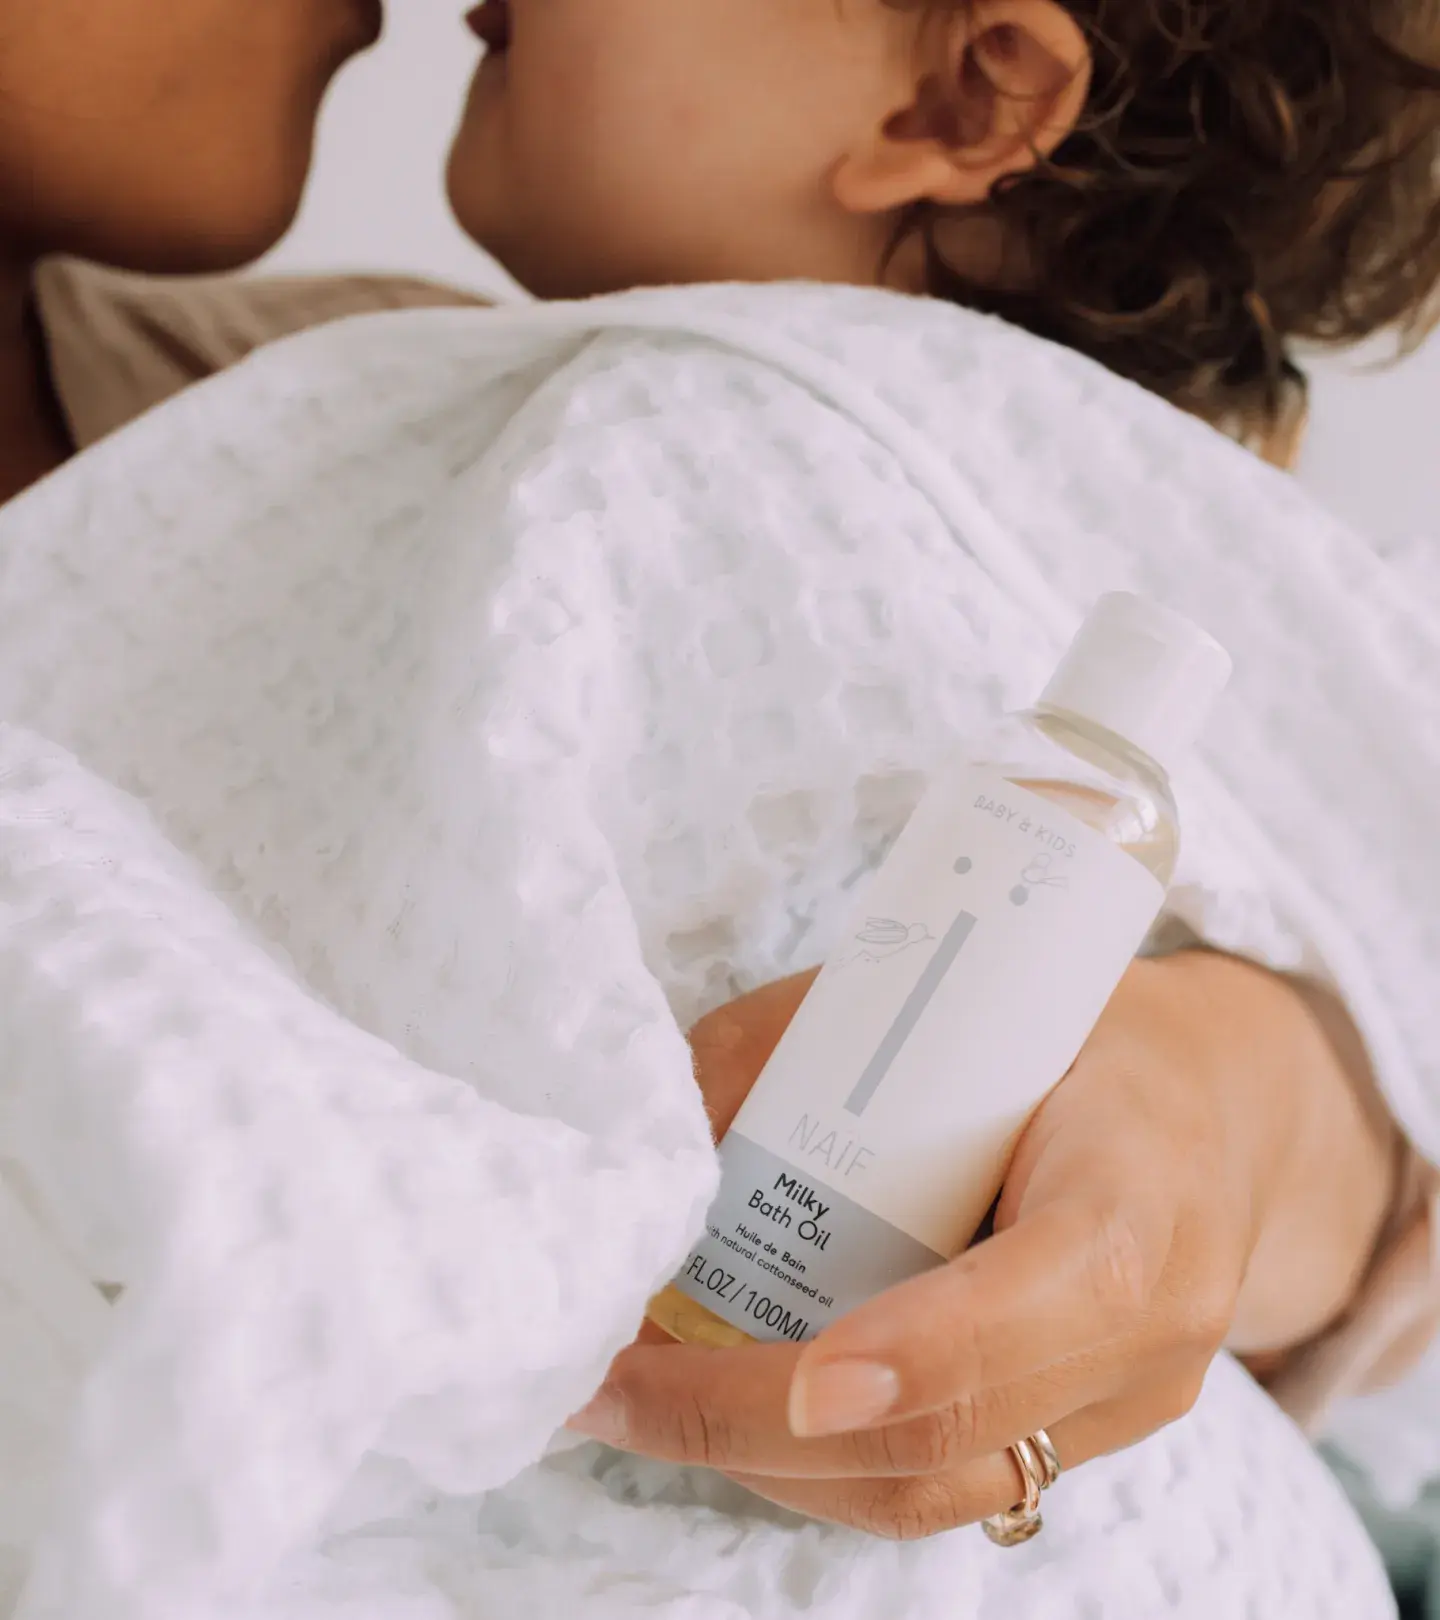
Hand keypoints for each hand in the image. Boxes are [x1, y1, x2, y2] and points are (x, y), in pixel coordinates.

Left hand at [572, 953, 1394, 1537]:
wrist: (1201, 1112)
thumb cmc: (1067, 1037)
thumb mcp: (950, 997)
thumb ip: (796, 1044)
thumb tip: (652, 1124)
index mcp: (1141, 1195)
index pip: (1054, 1294)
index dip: (925, 1350)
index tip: (797, 1376)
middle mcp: (1150, 1336)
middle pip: (955, 1434)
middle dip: (758, 1426)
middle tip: (608, 1387)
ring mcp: (1118, 1411)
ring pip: (930, 1490)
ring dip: (758, 1459)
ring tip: (627, 1399)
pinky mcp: (1071, 1441)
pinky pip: (935, 1482)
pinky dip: (809, 1459)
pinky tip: (713, 1404)